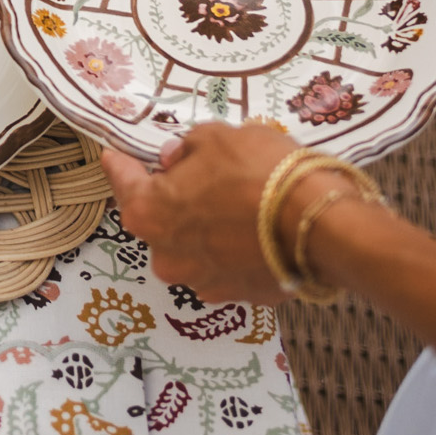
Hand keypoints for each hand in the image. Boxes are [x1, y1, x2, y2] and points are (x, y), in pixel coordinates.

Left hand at [101, 122, 304, 302]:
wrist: (321, 226)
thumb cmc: (260, 172)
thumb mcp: (217, 138)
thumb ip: (186, 149)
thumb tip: (174, 159)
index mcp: (150, 213)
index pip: (123, 183)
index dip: (121, 166)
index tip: (114, 157)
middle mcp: (168, 256)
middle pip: (159, 220)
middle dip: (173, 199)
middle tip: (196, 175)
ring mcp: (203, 283)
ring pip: (193, 246)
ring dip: (205, 227)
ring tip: (235, 202)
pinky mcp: (240, 297)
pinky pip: (226, 265)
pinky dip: (233, 249)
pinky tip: (255, 229)